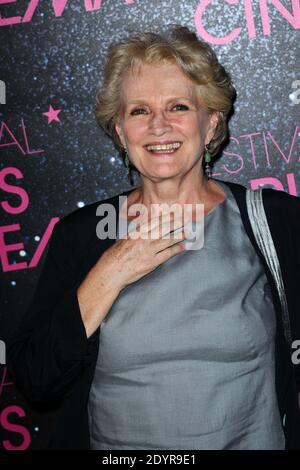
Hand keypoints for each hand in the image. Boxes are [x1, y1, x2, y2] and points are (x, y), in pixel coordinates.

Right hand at [77, 211, 188, 336]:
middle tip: (186, 218)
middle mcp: (143, 239)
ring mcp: (148, 251)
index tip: (174, 212)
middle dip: (176, 223)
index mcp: (136, 232)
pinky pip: (167, 254)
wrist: (112, 271)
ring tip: (188, 231)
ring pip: (168, 240)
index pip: (154, 221)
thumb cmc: (115, 256)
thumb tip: (144, 227)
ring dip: (179, 235)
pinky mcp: (152, 262)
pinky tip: (183, 246)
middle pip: (163, 228)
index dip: (166, 216)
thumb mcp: (124, 239)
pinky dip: (176, 249)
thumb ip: (136, 233)